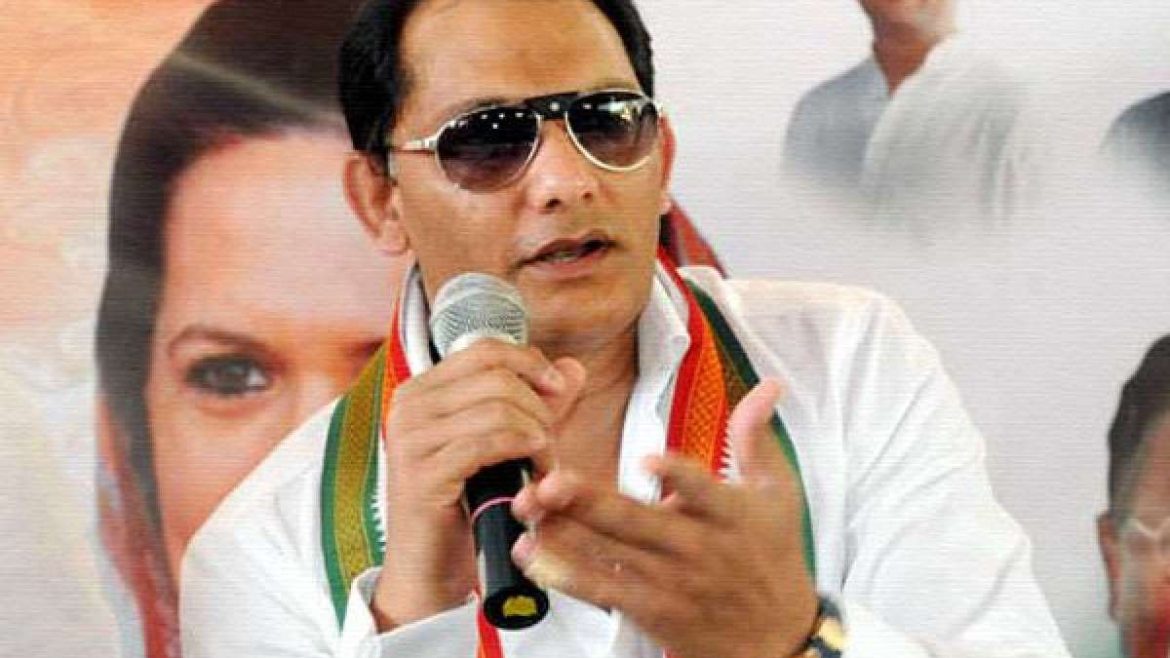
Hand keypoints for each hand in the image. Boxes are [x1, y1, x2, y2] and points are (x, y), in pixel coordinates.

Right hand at [372, 340, 584, 630]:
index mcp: (423, 389)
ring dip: (536, 437)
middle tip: (548, 444)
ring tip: (541, 465)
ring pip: (498, 409)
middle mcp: (409, 405)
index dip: (531, 362)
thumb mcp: (511, 443)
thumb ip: (540, 403)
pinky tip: (531, 476)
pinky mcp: (422, 473)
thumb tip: (572, 367)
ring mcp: (411, 438)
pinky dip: (523, 456)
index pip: (485, 349)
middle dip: (538, 408)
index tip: (559, 390)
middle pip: (497, 377)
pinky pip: (489, 443)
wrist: (433, 567)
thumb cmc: (469, 503)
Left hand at [511, 379, 817, 657]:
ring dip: (565, 535)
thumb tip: (768, 384)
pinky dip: (569, 577)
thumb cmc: (774, 555)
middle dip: (590, 503)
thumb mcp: (778, 492)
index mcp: (730, 514)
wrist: (778, 637)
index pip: (703, 491)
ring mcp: (672, 583)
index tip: (647, 459)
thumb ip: (758, 437)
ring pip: (611, 556)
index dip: (676, 475)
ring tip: (529, 514)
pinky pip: (605, 592)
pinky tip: (537, 559)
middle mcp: (698, 548)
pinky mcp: (653, 611)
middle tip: (550, 483)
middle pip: (637, 523)